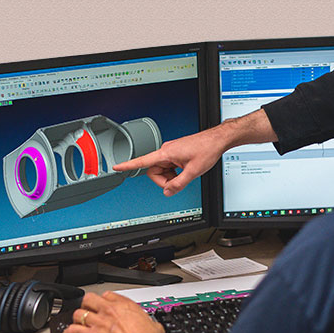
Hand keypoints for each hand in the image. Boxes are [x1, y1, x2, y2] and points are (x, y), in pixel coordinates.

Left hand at [61, 292, 171, 332]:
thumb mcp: (153, 327)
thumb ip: (148, 323)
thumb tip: (153, 327)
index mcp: (125, 306)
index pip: (108, 295)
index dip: (104, 300)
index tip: (104, 305)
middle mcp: (110, 311)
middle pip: (90, 299)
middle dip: (87, 305)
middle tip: (88, 312)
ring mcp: (99, 323)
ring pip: (79, 313)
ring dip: (77, 320)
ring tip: (77, 324)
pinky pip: (73, 332)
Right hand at [113, 109, 276, 196]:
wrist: (216, 140)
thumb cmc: (206, 149)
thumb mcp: (193, 172)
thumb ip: (178, 184)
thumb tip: (167, 192)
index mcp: (166, 153)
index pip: (143, 161)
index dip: (128, 165)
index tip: (117, 166)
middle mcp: (166, 151)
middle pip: (155, 172)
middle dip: (164, 180)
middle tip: (179, 181)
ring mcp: (171, 152)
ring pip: (163, 171)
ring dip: (172, 177)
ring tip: (186, 173)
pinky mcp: (176, 153)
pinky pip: (169, 167)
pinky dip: (175, 172)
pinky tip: (186, 169)